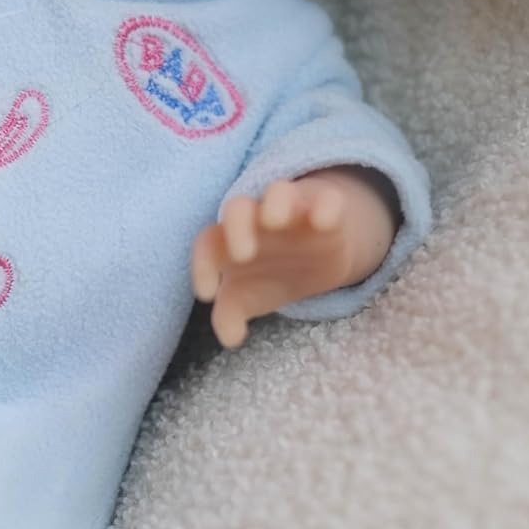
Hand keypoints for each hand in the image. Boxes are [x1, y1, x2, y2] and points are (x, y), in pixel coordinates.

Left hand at [190, 167, 397, 348]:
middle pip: (238, 208)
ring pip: (279, 191)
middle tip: (242, 255)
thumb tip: (229, 338)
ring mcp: (292, 209)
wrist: (319, 255)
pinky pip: (326, 197)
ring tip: (275, 222)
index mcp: (231, 238)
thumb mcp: (250, 297)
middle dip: (238, 227)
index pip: (208, 242)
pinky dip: (325, 205)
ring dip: (275, 203)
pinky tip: (323, 222)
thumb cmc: (273, 273)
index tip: (207, 295)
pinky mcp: (326, 208)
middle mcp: (257, 218)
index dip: (202, 265)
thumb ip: (231, 314)